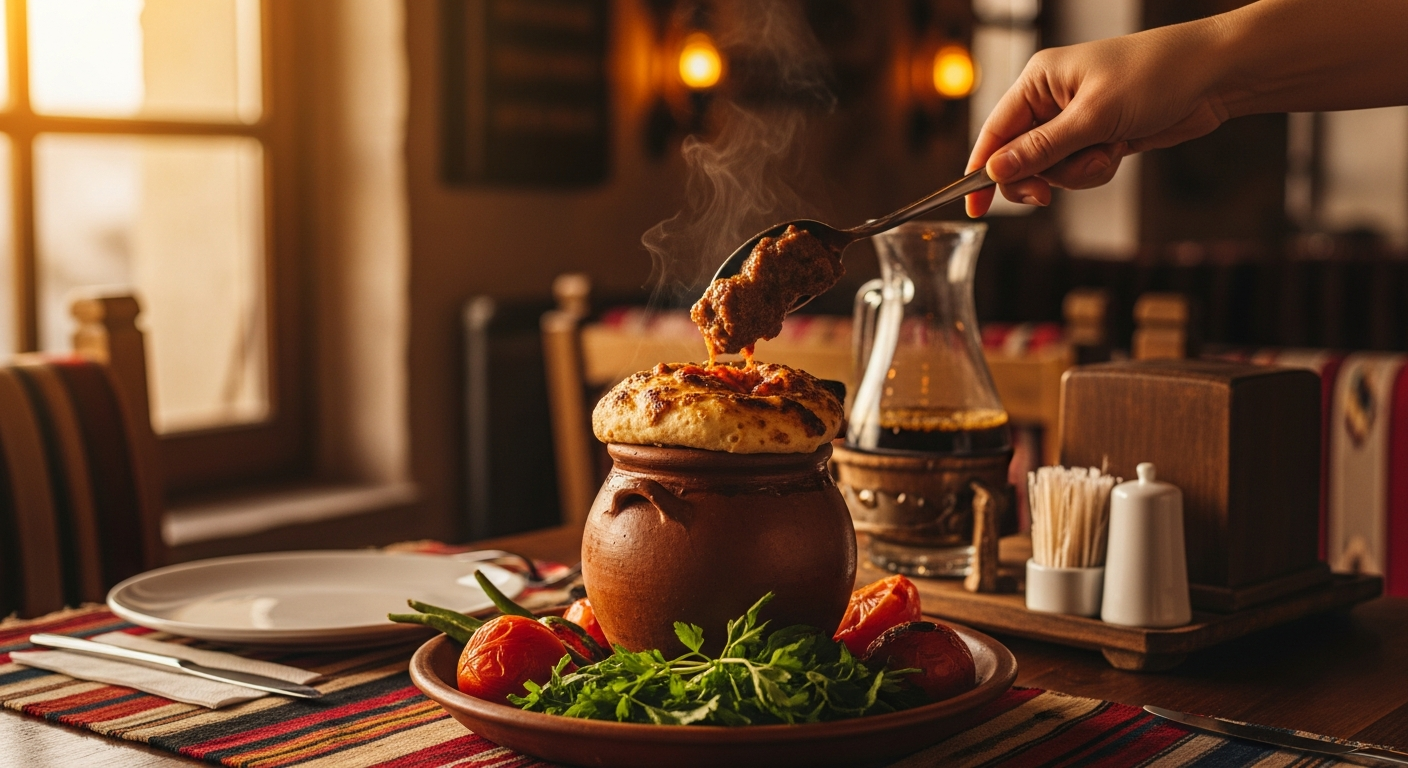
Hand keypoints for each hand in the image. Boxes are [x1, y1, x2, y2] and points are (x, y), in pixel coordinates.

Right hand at [965, 21, 1228, 216]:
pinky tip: (1120, 151)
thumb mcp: (1093, 117)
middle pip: (1019, 158)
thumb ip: (1041, 149)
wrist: (1213, 75)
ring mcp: (1075, 120)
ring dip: (1077, 172)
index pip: (994, 132)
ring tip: (1107, 152)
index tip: (973, 207)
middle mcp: (1051, 100)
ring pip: (1052, 169)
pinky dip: (1096, 169)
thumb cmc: (1156, 75)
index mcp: (1039, 80)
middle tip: (1047, 195)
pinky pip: (1078, 169)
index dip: (981, 170)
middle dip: (1039, 176)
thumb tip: (995, 172)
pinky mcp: (1098, 136)